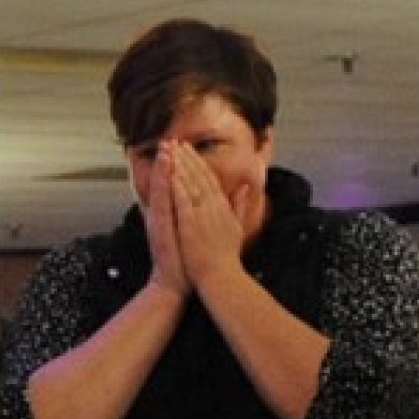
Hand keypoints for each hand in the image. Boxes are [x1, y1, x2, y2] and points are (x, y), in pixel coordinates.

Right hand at [144, 142, 188, 296]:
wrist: (171, 283)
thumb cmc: (183, 260)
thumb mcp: (188, 234)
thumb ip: (192, 217)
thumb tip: (199, 203)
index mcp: (172, 215)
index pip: (173, 186)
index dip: (175, 167)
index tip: (178, 148)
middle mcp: (162, 215)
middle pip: (164, 183)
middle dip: (166, 161)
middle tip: (168, 140)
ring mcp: (159, 221)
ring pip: (160, 189)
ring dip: (162, 169)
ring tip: (164, 149)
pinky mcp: (159, 229)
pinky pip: (160, 204)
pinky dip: (162, 188)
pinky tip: (164, 174)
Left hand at [171, 141, 247, 286]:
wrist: (221, 277)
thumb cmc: (227, 256)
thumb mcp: (238, 227)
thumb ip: (240, 205)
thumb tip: (246, 186)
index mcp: (223, 207)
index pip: (209, 178)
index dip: (198, 162)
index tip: (189, 149)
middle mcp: (214, 207)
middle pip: (199, 176)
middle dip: (188, 158)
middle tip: (177, 142)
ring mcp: (202, 215)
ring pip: (191, 184)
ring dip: (181, 166)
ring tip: (171, 151)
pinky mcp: (191, 224)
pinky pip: (183, 201)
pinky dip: (178, 186)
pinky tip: (171, 173)